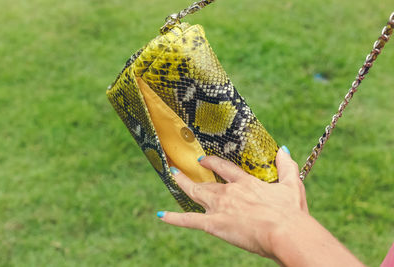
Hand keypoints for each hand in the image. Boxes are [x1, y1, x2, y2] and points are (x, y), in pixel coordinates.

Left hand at [158, 147, 307, 258]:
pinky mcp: (214, 224)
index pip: (224, 168)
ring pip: (195, 193)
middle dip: (192, 174)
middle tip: (180, 168)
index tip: (203, 159)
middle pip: (206, 181)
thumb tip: (283, 149)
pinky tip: (161, 215)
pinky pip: (189, 220)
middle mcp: (229, 192)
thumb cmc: (290, 212)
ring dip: (182, 185)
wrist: (285, 233)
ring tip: (173, 176)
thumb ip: (286, 166)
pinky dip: (174, 218)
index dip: (211, 162)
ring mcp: (219, 207)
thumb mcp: (292, 185)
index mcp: (246, 183)